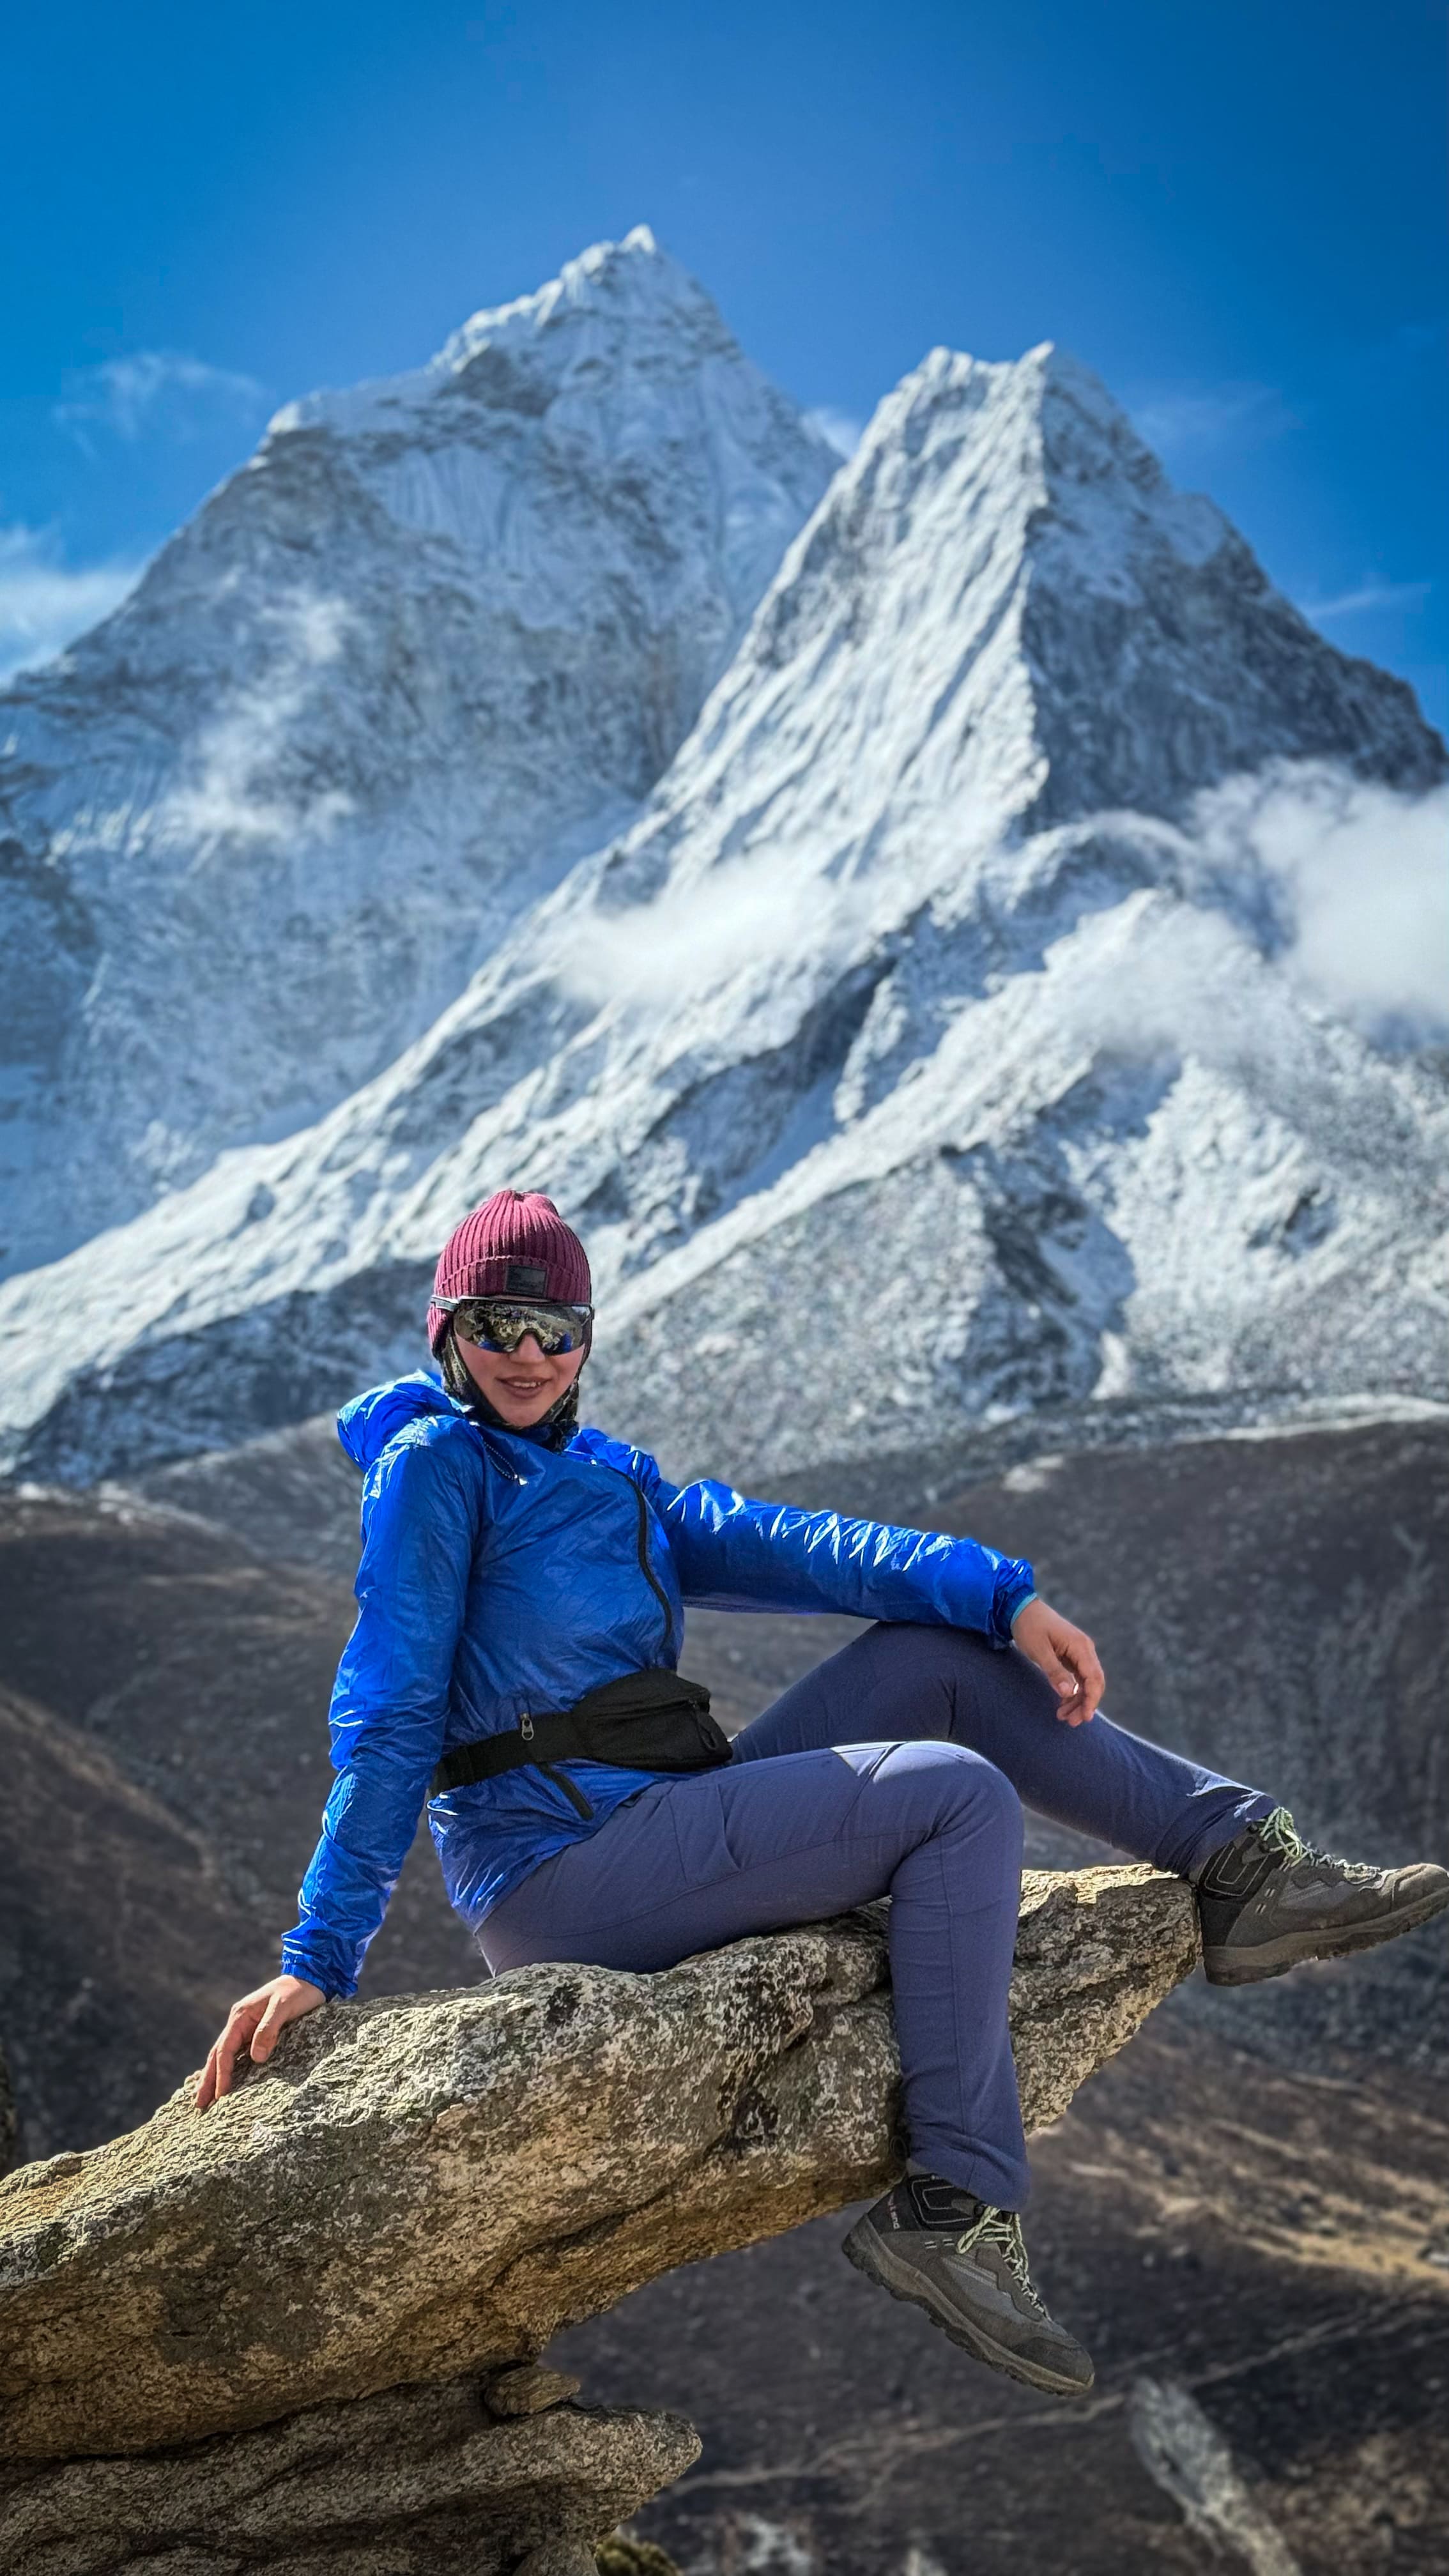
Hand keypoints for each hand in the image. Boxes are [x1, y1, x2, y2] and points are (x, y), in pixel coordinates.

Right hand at [196, 1974, 325, 2109]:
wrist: (309, 1978)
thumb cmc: (297, 1992)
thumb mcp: (283, 2007)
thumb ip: (268, 2030)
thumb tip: (256, 2058)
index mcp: (241, 2016)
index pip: (225, 2049)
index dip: (221, 2073)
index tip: (219, 2095)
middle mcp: (239, 2022)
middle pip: (218, 2055)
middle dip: (208, 2079)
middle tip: (199, 2104)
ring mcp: (246, 2028)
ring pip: (224, 2055)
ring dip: (213, 2076)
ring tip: (205, 2098)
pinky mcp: (255, 2033)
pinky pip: (237, 2054)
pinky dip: (227, 2069)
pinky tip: (224, 2081)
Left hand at [1011, 1598, 1103, 1725]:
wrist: (1020, 1608)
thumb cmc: (1029, 1627)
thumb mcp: (1039, 1650)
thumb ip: (1054, 1671)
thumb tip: (1069, 1693)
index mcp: (1080, 1646)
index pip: (1094, 1678)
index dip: (1092, 1699)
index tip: (1085, 1717)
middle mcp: (1084, 1649)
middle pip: (1093, 1683)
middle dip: (1085, 1704)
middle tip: (1071, 1722)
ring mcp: (1078, 1653)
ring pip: (1086, 1683)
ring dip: (1078, 1701)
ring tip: (1064, 1717)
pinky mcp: (1071, 1656)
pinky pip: (1078, 1678)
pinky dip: (1072, 1693)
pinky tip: (1063, 1705)